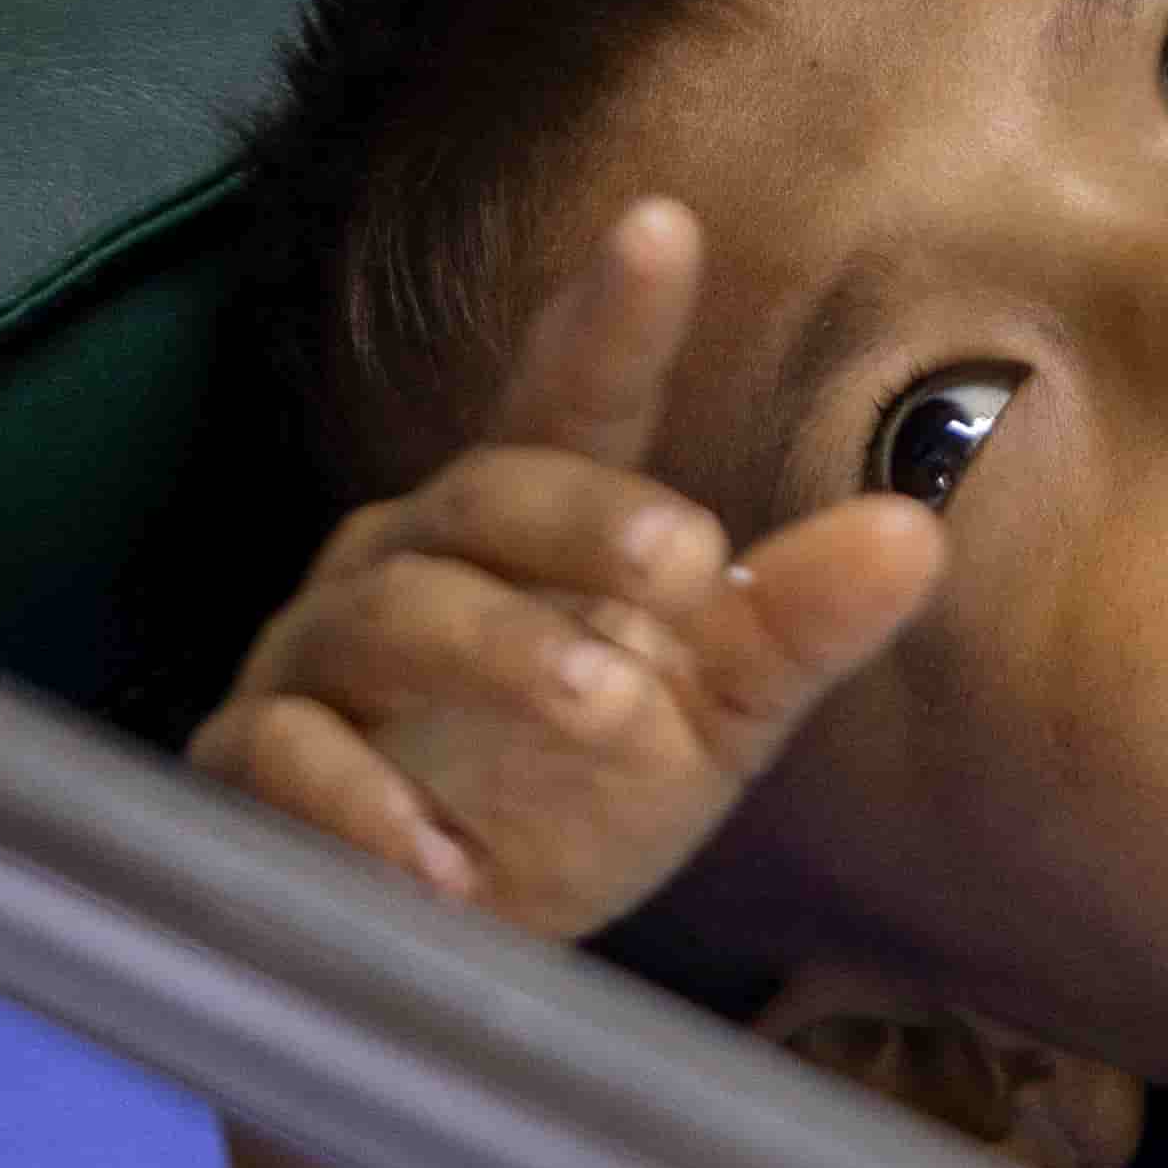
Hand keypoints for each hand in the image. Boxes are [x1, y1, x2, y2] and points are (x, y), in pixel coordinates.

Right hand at [194, 195, 946, 945]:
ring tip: (604, 711)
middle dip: (584, 521)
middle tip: (689, 568)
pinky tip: (445, 866)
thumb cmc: (575, 791)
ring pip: (389, 612)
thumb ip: (796, 623)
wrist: (454, 942)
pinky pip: (285, 752)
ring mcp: (320, 656)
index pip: (571, 404)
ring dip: (501, 654)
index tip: (662, 224)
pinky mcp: (253, 762)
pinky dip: (362, 807)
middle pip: (485, 498)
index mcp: (524, 526)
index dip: (612, 319)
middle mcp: (409, 559)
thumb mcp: (710, 712)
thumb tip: (914, 533)